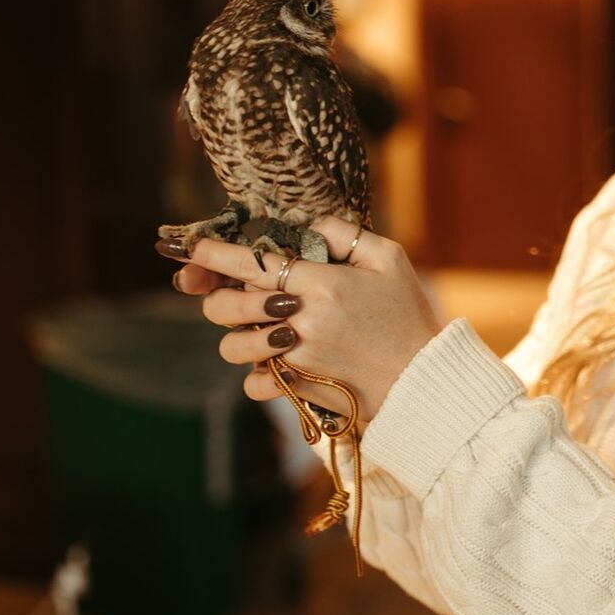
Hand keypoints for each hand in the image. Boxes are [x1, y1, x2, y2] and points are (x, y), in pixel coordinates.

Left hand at [158, 219, 445, 420]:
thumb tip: (308, 227)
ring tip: (259, 331)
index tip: (190, 247)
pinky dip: (256, 378)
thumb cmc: (408, 315)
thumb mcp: (390, 259)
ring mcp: (298, 357)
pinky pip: (254, 385)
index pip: (252, 262)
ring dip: (237, 336)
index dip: (213, 253)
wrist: (424, 379)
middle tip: (232, 295)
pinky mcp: (300, 387)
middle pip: (230, 306)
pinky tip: (273, 366)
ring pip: (234, 346)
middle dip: (217, 298)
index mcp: (323, 284)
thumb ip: (346, 234)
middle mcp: (303, 320)